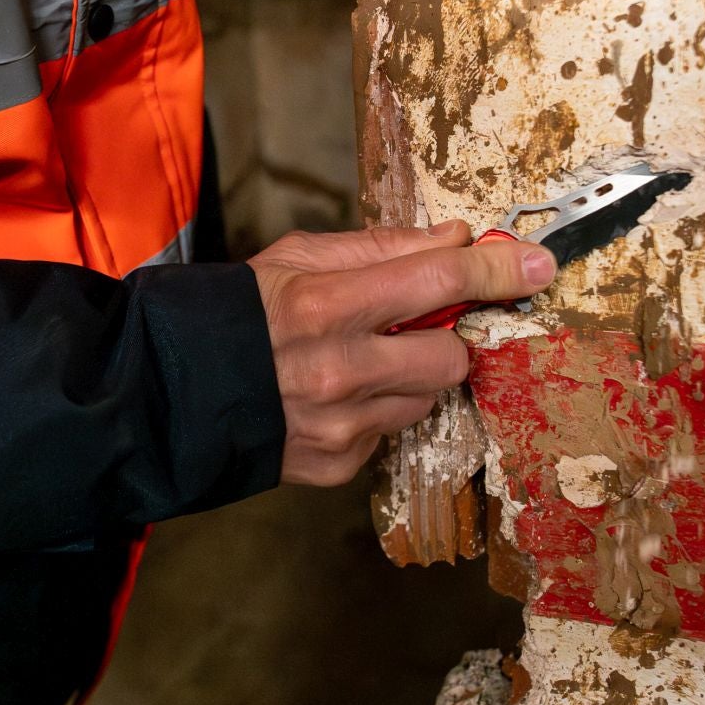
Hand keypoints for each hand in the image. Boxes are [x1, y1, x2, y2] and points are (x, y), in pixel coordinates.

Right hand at [248, 222, 556, 485]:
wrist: (170, 393)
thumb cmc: (234, 313)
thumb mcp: (296, 259)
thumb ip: (381, 249)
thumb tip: (457, 239)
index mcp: (326, 305)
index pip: (438, 279)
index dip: (496, 269)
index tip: (535, 264)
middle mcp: (339, 370)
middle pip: (450, 356)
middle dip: (444, 340)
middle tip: (411, 328)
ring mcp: (340, 426)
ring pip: (425, 398)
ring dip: (409, 378)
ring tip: (356, 362)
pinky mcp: (337, 464)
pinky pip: (389, 433)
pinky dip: (374, 413)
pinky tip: (331, 399)